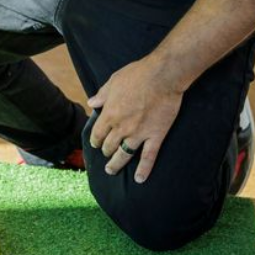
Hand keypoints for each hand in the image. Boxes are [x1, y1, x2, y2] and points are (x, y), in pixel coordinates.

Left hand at [87, 55, 183, 183]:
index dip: (95, 140)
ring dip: (116, 164)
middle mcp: (122, 127)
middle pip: (110, 145)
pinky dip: (144, 169)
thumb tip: (91, 103)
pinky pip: (149, 157)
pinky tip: (140, 179)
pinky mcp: (156, 136)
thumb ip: (102, 95)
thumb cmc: (136, 76)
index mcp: (109, 114)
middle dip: (105, 151)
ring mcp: (139, 134)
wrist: (162, 77)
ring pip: (124, 154)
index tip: (96, 143)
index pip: (98, 133)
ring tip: (111, 170)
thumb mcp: (113, 82)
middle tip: (105, 155)